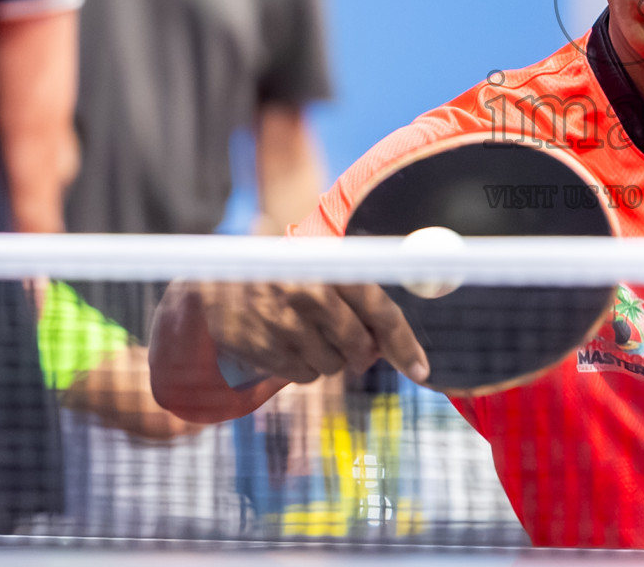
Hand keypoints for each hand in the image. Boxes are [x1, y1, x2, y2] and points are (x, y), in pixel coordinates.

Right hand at [194, 280, 428, 385]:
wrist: (221, 275)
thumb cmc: (290, 274)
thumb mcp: (326, 271)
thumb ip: (361, 300)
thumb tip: (397, 347)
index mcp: (331, 265)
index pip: (380, 311)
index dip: (405, 345)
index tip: (422, 370)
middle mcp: (305, 290)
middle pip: (357, 346)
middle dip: (362, 353)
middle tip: (355, 348)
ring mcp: (277, 319)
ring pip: (330, 366)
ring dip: (330, 360)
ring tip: (311, 336)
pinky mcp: (253, 343)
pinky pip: (299, 376)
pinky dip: (302, 369)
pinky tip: (290, 345)